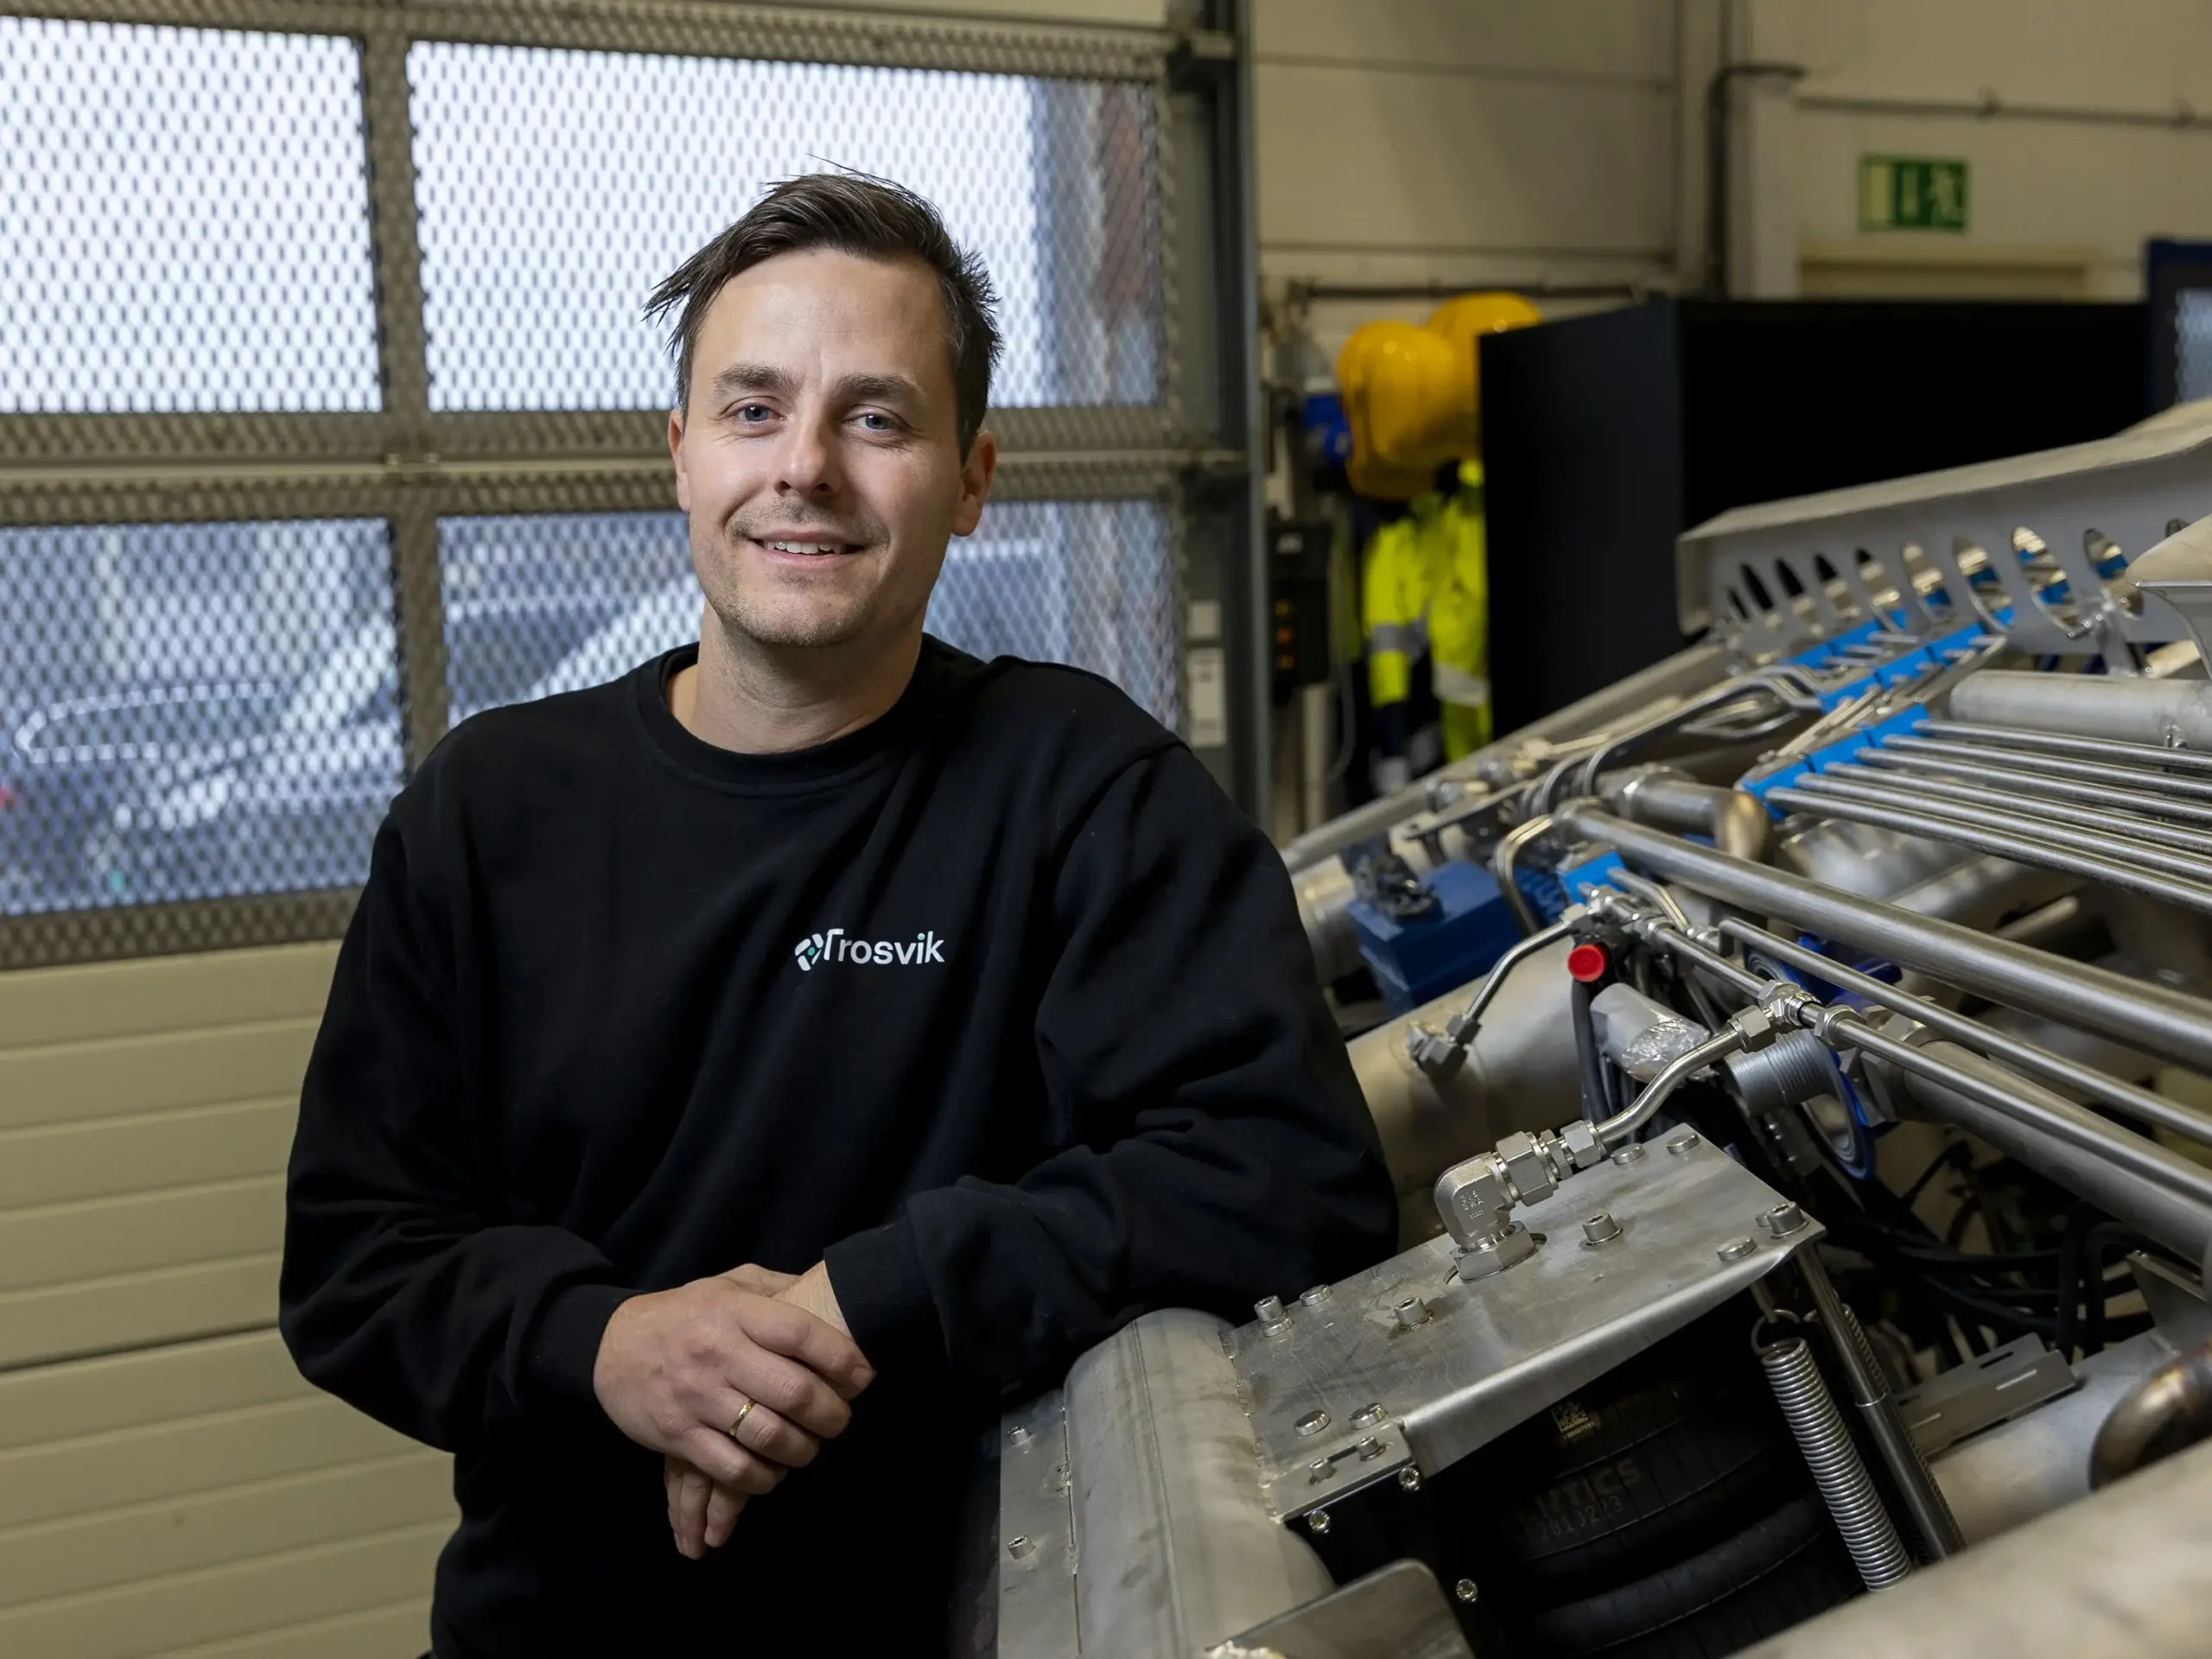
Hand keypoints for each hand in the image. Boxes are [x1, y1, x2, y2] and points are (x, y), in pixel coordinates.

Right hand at [594, 1264, 873, 1557]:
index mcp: (735, 1311)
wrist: (608, 1347)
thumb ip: (775, 1288)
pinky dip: (762, 1478)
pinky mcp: (677, 1436)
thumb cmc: (683, 1314)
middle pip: (794, 1391)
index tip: (863, 1376)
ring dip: (802, 1450)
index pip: (802, 1334)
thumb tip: (827, 1289)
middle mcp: (718, 1352)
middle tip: (840, 1420)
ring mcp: (696, 1397)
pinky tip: (772, 1471)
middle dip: (831, 1413)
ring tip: (809, 1447)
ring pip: (768, 1436)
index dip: (842, 1358)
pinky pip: (732, 1469)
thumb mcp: (727, 1284)